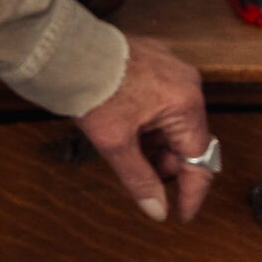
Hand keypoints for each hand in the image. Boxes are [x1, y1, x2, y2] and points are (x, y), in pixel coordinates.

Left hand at [75, 36, 212, 223]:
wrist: (61, 49)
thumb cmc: (89, 88)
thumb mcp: (114, 143)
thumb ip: (140, 179)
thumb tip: (157, 209)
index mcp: (184, 104)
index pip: (199, 161)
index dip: (191, 193)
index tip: (182, 212)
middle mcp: (186, 82)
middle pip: (188, 138)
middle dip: (166, 162)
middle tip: (145, 175)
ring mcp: (171, 66)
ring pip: (175, 118)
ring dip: (156, 140)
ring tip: (129, 148)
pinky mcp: (154, 57)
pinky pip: (163, 96)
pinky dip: (150, 117)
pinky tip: (128, 126)